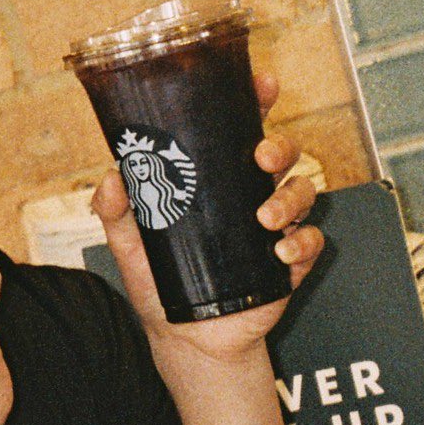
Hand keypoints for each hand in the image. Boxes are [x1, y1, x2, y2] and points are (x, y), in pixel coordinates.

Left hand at [93, 69, 323, 364]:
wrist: (186, 339)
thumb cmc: (161, 283)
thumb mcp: (130, 243)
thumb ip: (116, 210)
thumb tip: (112, 178)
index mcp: (217, 180)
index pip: (241, 131)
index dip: (256, 103)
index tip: (262, 84)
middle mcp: (250, 196)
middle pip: (283, 155)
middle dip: (281, 147)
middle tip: (261, 158)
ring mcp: (274, 228)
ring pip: (303, 192)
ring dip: (291, 198)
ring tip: (265, 220)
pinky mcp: (290, 264)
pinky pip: (311, 242)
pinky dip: (303, 243)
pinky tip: (282, 254)